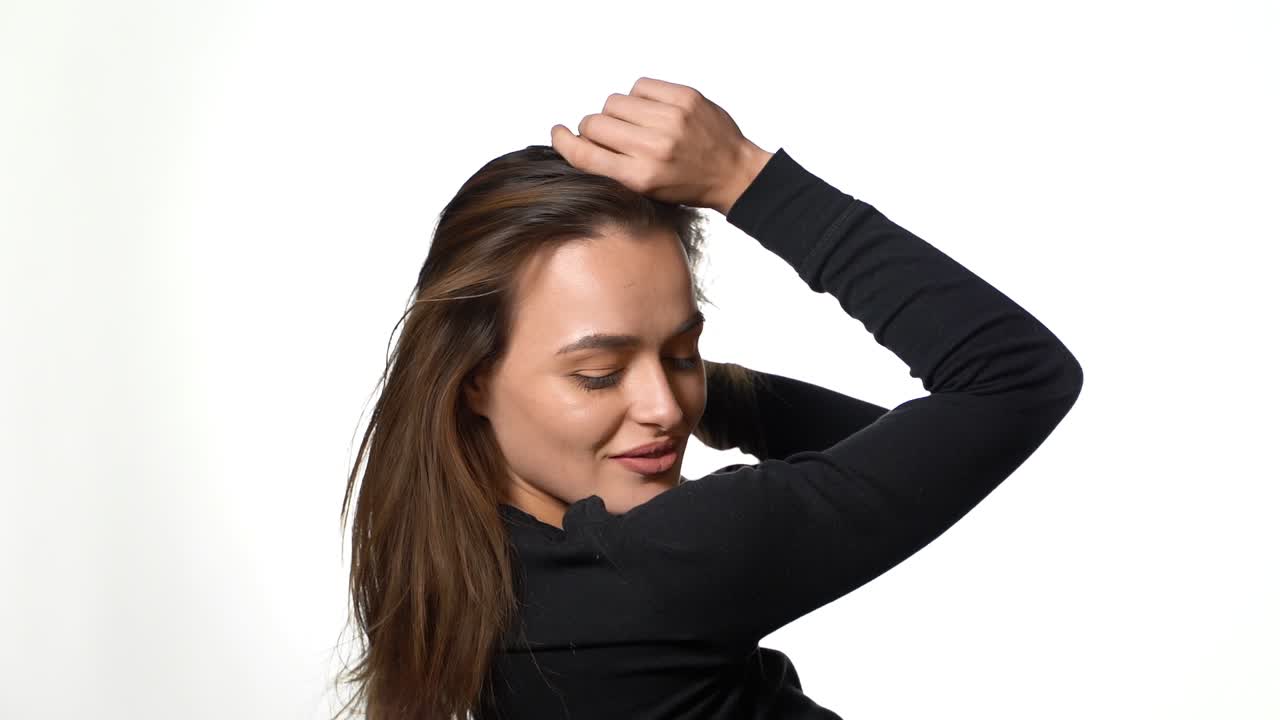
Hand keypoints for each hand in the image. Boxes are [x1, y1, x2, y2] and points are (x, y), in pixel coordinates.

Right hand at [550, 77, 772, 214]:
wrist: (733, 173)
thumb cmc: (687, 185)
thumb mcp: (647, 191)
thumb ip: (613, 166)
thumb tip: (581, 139)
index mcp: (640, 177)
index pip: (584, 154)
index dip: (564, 142)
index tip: (558, 134)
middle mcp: (654, 148)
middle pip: (594, 123)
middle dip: (594, 129)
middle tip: (610, 136)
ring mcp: (670, 120)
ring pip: (614, 102)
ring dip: (617, 112)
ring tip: (636, 124)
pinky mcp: (684, 98)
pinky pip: (639, 86)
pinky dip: (639, 97)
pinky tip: (652, 110)